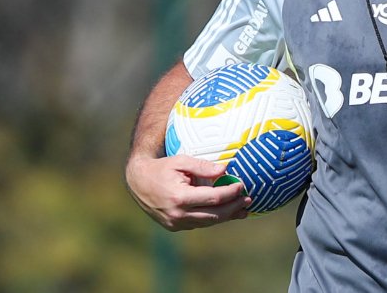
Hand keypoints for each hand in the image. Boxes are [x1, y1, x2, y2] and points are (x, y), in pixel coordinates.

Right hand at [125, 154, 251, 230]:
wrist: (138, 182)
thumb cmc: (162, 168)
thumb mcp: (181, 161)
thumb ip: (203, 166)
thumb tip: (225, 169)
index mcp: (180, 197)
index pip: (214, 198)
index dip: (230, 192)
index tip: (242, 185)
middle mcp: (178, 214)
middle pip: (214, 215)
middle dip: (233, 208)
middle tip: (248, 200)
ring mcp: (175, 223)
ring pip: (208, 222)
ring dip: (226, 216)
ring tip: (242, 209)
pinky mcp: (174, 227)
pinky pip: (199, 223)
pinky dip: (213, 218)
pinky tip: (225, 212)